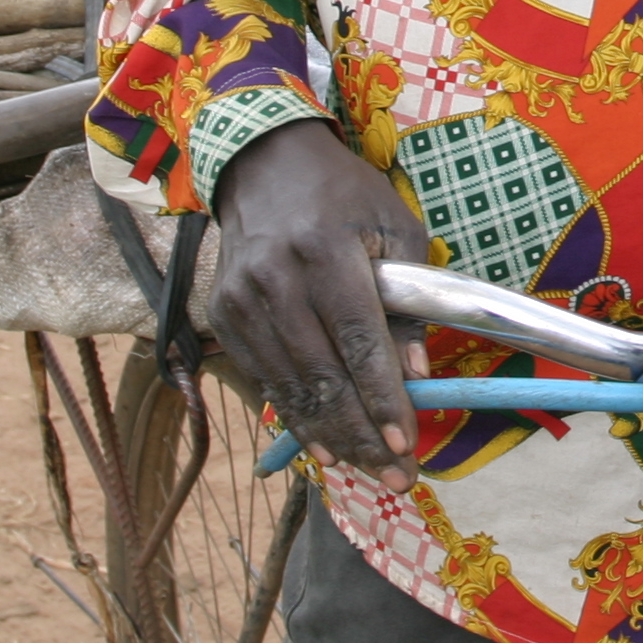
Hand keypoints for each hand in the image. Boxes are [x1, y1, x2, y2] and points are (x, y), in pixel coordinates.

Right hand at [208, 118, 431, 493]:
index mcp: (324, 250)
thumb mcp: (395, 228)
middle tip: (399, 476)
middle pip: (323, 376)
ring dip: (334, 438)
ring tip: (371, 472)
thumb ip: (407, 301)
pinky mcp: (224, 316)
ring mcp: (242, 301)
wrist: (265, 166)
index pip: (359, 339)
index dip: (382, 397)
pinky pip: (265, 381)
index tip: (408, 440)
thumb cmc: (344, 196)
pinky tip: (327, 447)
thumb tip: (417, 374)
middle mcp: (276, 279)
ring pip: (291, 389)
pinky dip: (297, 418)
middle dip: (364, 434)